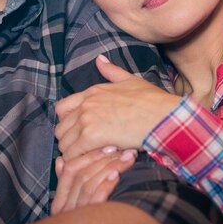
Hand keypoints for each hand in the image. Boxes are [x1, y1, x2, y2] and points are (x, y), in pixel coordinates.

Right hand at [52, 147, 136, 214]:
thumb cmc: (90, 221)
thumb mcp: (73, 202)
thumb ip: (66, 182)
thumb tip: (61, 160)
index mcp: (61, 202)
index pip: (70, 170)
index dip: (88, 156)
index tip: (109, 146)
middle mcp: (66, 208)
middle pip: (81, 174)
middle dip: (104, 159)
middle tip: (124, 150)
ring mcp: (78, 215)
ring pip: (89, 183)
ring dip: (111, 167)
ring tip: (128, 158)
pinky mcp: (92, 220)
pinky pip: (97, 199)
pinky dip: (106, 184)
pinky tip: (118, 175)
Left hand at [55, 55, 181, 160]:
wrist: (162, 115)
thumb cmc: (151, 100)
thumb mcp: (130, 80)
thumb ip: (111, 71)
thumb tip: (99, 59)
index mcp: (91, 92)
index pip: (62, 108)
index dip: (67, 123)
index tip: (78, 133)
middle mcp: (84, 104)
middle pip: (60, 128)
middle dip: (69, 141)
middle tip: (83, 150)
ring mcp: (86, 119)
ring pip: (64, 142)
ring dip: (73, 153)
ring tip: (88, 159)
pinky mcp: (91, 136)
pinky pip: (73, 153)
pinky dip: (78, 161)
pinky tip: (91, 164)